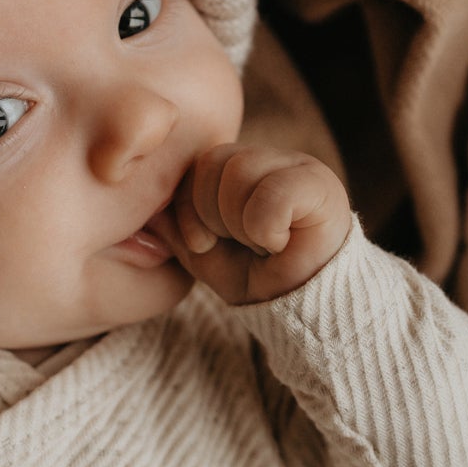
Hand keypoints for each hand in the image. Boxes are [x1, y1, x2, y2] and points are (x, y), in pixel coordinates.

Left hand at [151, 144, 351, 305]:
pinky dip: (265, 229)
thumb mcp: (201, 253)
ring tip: (260, 244)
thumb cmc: (253, 277)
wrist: (299, 308)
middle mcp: (269, 159)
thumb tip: (146, 205)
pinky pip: (273, 193)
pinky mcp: (321, 186)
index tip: (204, 243)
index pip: (196, 163)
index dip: (189, 208)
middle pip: (214, 161)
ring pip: (240, 171)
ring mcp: (298, 166)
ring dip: (239, 224)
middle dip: (212, 216)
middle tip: (238, 243)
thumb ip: (174, 224)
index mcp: (240, 168)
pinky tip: (279, 245)